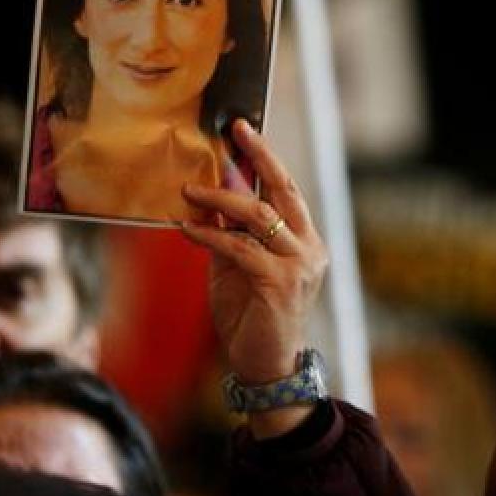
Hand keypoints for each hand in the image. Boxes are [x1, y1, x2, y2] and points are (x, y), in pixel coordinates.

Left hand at [180, 119, 328, 437]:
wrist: (265, 366)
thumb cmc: (252, 316)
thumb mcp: (237, 267)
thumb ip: (229, 234)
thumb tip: (207, 197)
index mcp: (305, 241)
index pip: (287, 190)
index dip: (266, 158)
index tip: (244, 129)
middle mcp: (309, 248)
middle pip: (283, 190)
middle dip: (259, 156)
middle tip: (234, 132)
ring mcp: (299, 265)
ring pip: (259, 215)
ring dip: (220, 198)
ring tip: (190, 190)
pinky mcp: (279, 283)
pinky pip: (239, 247)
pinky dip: (209, 234)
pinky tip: (186, 227)